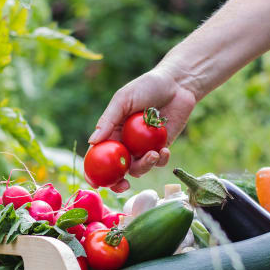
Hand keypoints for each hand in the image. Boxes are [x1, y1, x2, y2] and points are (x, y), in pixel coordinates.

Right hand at [86, 65, 196, 192]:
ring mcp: (143, 148)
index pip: (98, 156)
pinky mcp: (161, 148)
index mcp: (112, 132)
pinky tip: (165, 149)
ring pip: (139, 168)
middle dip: (118, 182)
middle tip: (124, 185)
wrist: (177, 84)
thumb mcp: (123, 99)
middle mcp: (125, 143)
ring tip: (154, 154)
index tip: (96, 183)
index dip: (94, 171)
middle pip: (117, 170)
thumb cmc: (146, 86)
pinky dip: (161, 160)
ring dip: (145, 166)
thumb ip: (108, 120)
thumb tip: (92, 141)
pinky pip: (158, 162)